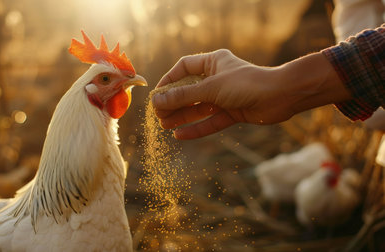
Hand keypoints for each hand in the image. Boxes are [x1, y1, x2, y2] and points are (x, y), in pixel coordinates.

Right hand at [152, 49, 348, 139]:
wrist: (282, 96)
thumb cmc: (247, 83)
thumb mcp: (211, 88)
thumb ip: (184, 96)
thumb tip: (158, 101)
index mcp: (212, 62)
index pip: (184, 68)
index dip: (169, 81)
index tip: (157, 95)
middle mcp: (217, 78)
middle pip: (189, 91)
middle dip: (173, 103)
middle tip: (158, 116)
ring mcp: (224, 96)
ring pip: (198, 108)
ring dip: (181, 117)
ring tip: (164, 126)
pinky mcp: (232, 112)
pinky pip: (210, 121)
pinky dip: (196, 128)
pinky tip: (180, 135)